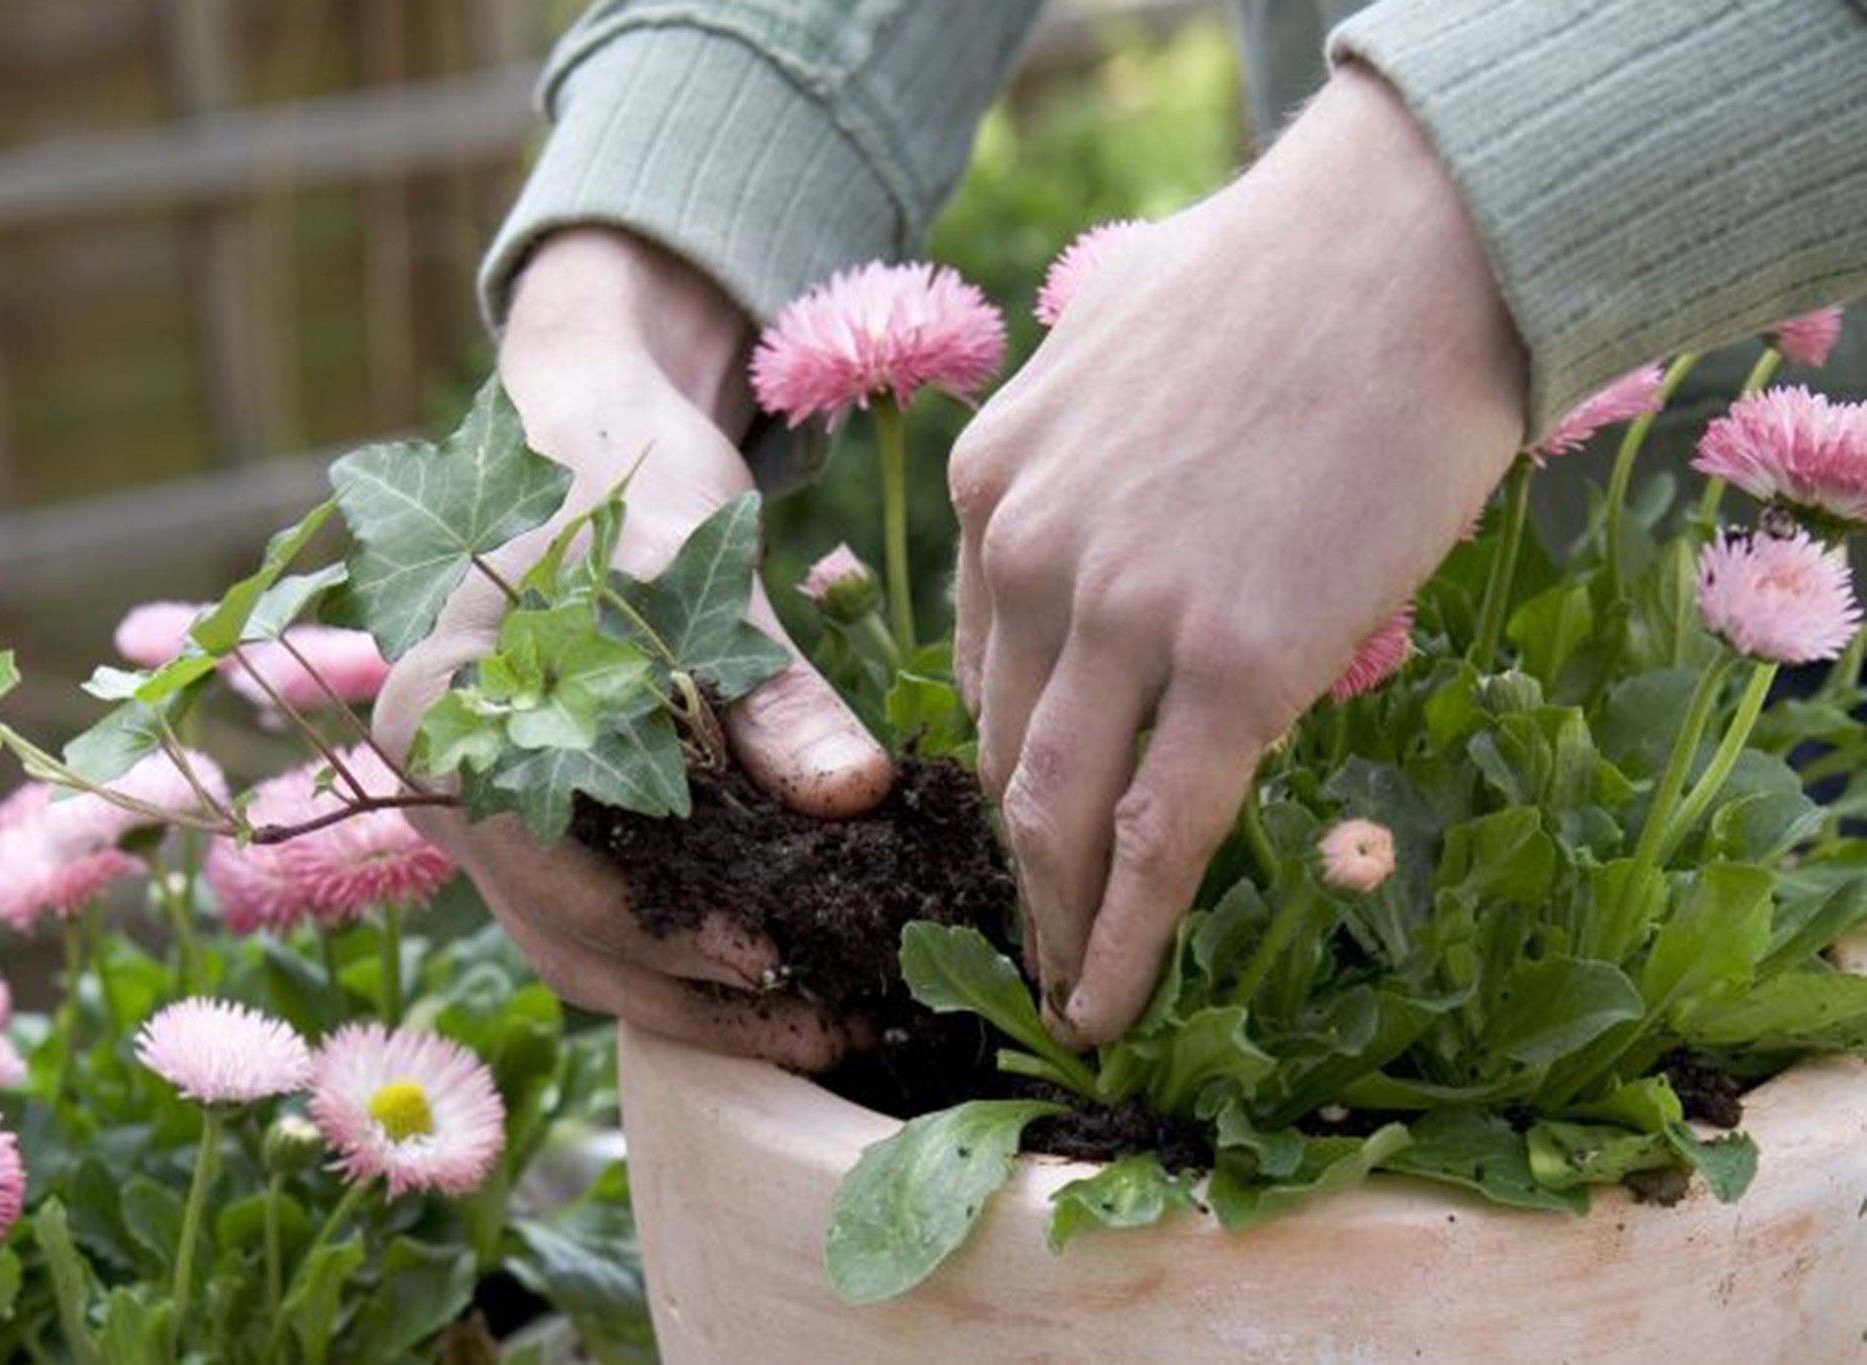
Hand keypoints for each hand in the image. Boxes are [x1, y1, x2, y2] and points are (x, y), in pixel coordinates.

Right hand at [374, 228, 891, 1069]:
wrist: (593, 457)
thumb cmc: (630, 498)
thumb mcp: (704, 576)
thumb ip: (770, 692)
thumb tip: (852, 798)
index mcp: (440, 706)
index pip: (531, 851)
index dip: (644, 921)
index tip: (764, 954)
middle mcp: (444, 783)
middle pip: (555, 928)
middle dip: (690, 993)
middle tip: (826, 1021)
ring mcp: (488, 823)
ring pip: (579, 949)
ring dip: (697, 1001)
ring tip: (827, 1025)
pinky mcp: (546, 838)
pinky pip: (604, 927)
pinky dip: (690, 963)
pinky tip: (791, 985)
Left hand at [951, 68, 1528, 1045]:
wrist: (1413, 245)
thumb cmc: (1295, 276)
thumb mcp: (1120, 349)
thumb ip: (1085, 452)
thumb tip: (1120, 514)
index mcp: (993, 483)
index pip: (983, 662)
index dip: (1015, 752)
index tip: (1041, 808)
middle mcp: (1027, 554)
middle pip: (1007, 749)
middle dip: (1019, 856)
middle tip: (1032, 931)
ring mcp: (1121, 616)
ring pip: (1061, 812)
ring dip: (1057, 918)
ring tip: (1065, 990)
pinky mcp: (1231, 667)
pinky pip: (1160, 837)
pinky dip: (1126, 939)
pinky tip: (1109, 1005)